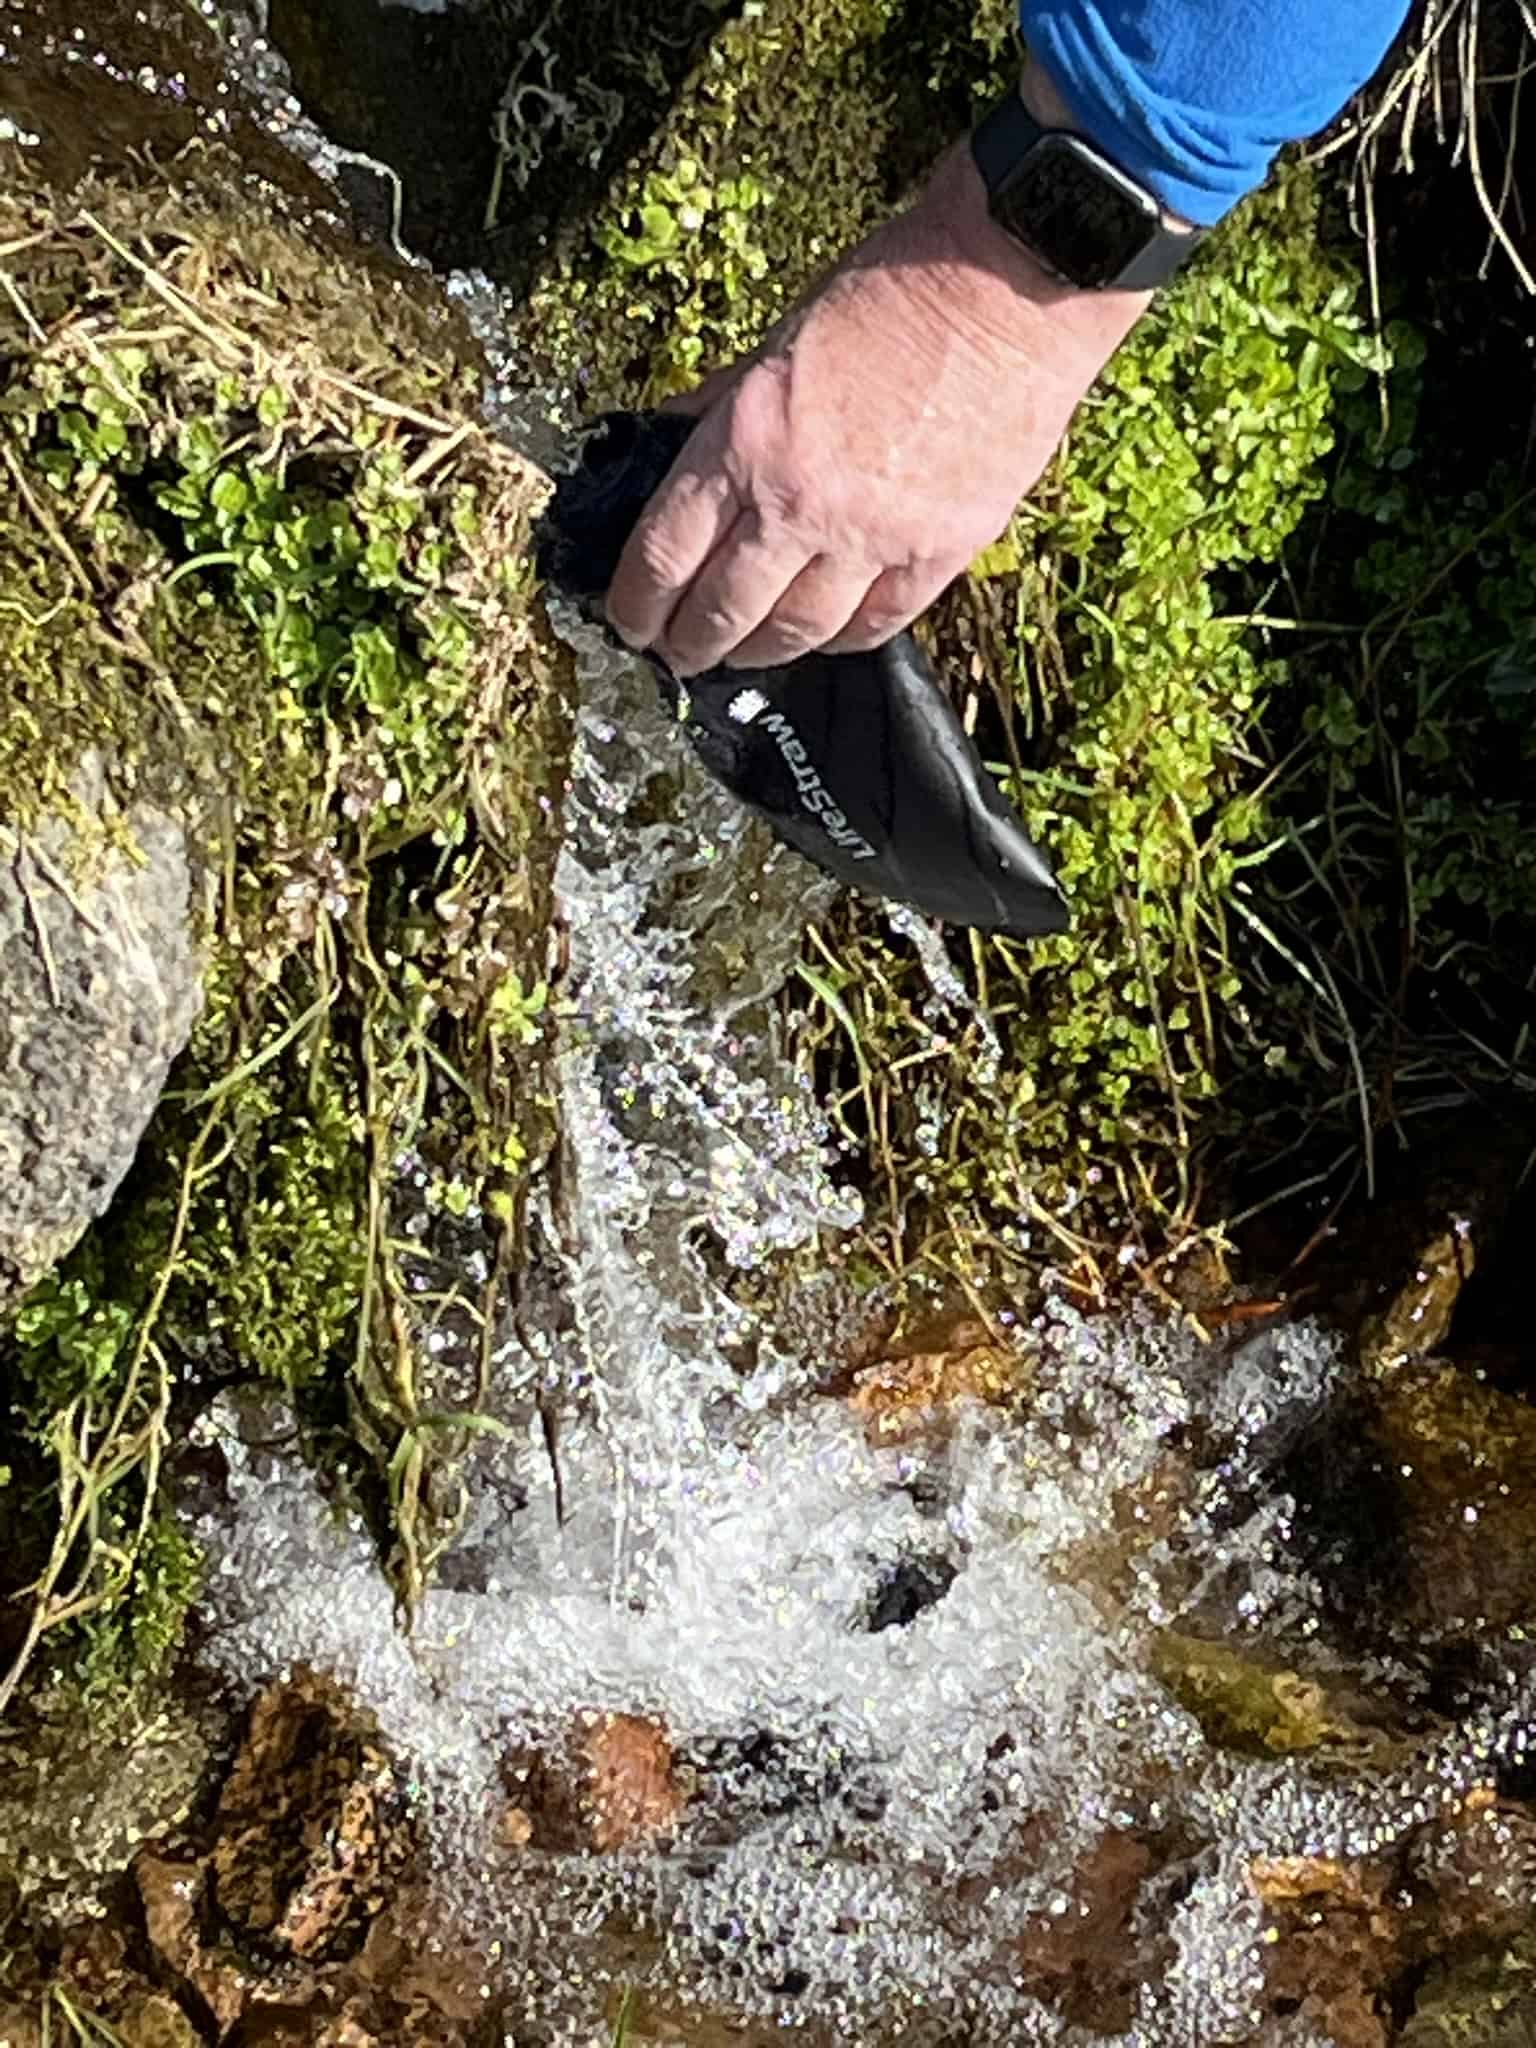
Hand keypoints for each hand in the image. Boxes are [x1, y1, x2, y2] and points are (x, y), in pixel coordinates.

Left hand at [605, 127, 1153, 677]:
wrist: (1008, 285)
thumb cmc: (891, 292)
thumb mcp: (777, 337)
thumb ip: (720, 405)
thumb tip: (668, 441)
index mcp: (746, 444)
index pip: (665, 554)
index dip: (636, 604)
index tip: (628, 621)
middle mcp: (801, 505)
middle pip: (723, 611)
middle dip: (688, 644)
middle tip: (677, 654)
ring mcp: (873, 538)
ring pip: (796, 633)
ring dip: (758, 653)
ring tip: (741, 654)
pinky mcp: (939, 553)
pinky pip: (874, 626)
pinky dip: (838, 640)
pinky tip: (820, 637)